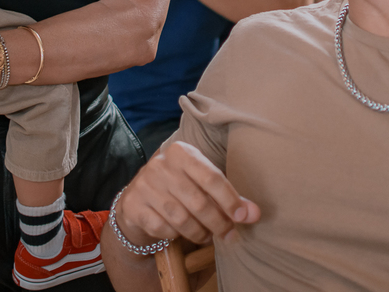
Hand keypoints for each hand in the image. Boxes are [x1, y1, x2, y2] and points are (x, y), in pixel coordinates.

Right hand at [113, 141, 259, 246]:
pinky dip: (176, 235)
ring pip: (181, 218)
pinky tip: (181, 233)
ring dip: (199, 232)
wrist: (138, 196)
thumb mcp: (201, 183)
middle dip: (218, 222)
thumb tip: (254, 214)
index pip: (212, 178)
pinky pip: (162, 228)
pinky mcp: (134, 206)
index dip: (231, 200)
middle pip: (198, 201)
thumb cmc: (179, 187)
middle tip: (229, 234)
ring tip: (208, 236)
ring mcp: (145, 185)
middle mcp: (161, 165)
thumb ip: (228, 197)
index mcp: (181, 152)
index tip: (244, 218)